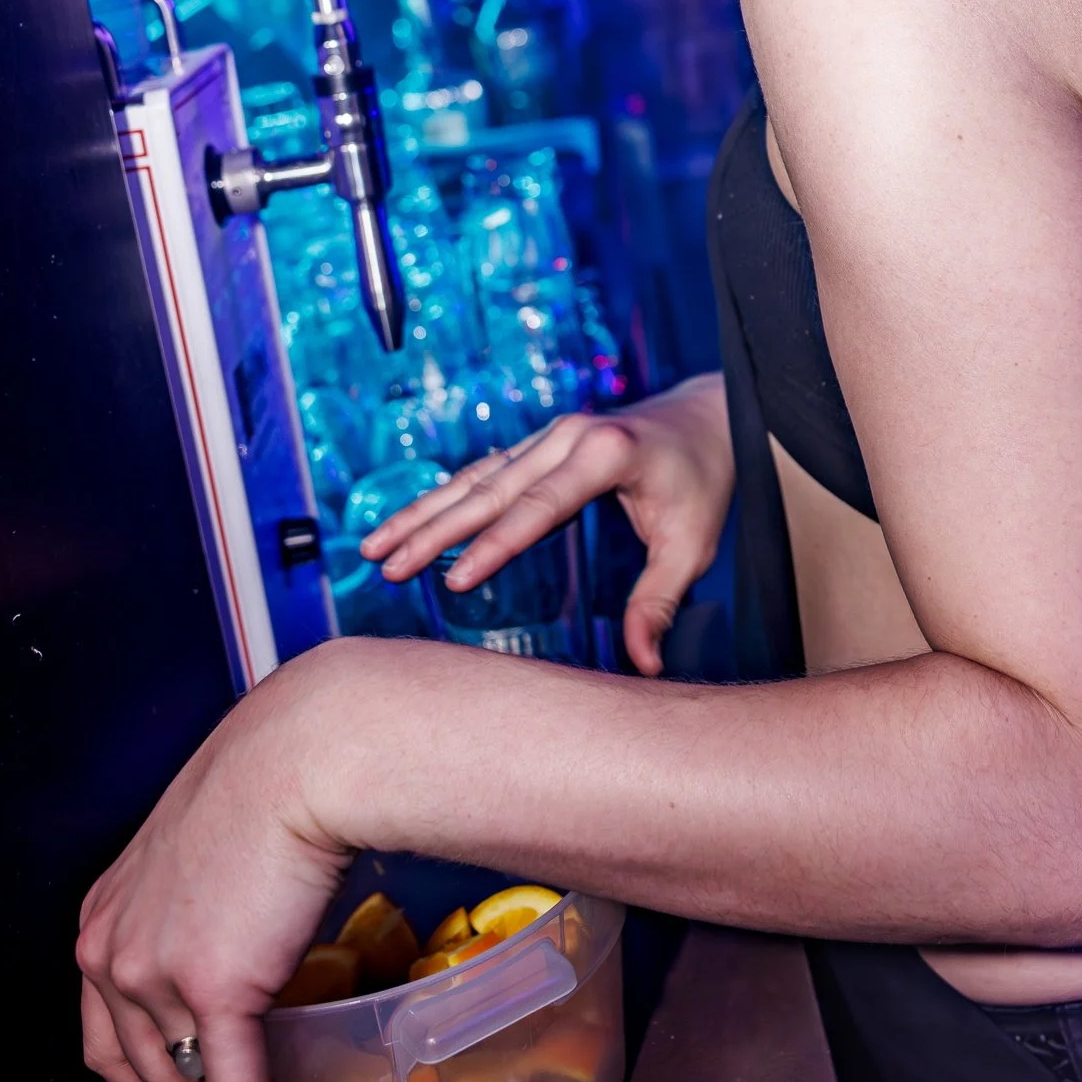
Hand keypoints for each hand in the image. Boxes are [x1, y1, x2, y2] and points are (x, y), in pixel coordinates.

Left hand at [76, 647, 354, 1081]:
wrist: (305, 752)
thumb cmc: (274, 775)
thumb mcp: (205, 844)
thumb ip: (203, 898)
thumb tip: (246, 925)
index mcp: (104, 916)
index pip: (105, 1035)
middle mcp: (113, 953)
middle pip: (140, 1077)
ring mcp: (157, 976)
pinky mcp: (214, 989)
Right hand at [362, 374, 734, 674]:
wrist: (707, 417)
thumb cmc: (702, 480)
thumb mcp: (692, 544)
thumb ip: (660, 602)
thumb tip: (643, 665)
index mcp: (606, 453)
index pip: (539, 506)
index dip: (495, 545)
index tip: (455, 582)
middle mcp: (568, 436)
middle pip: (490, 488)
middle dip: (432, 529)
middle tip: (385, 566)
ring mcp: (550, 435)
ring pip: (475, 476)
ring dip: (423, 511)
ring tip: (374, 547)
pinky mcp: (541, 444)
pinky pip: (484, 471)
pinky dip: (443, 497)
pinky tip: (409, 522)